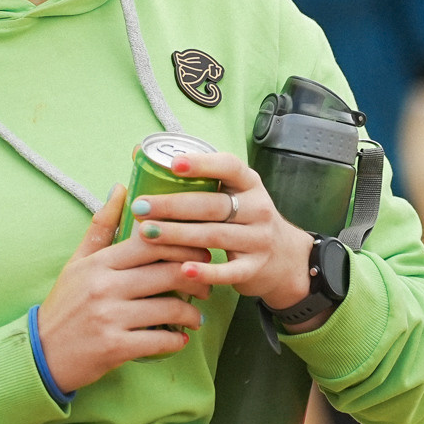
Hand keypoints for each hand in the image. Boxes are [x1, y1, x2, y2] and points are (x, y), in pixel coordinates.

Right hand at [35, 185, 211, 392]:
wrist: (41, 354)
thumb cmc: (64, 306)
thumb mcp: (77, 263)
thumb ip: (101, 227)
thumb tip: (120, 188)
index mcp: (98, 263)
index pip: (151, 242)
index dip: (183, 244)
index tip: (198, 252)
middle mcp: (104, 286)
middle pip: (168, 272)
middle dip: (197, 278)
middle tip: (205, 285)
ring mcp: (109, 317)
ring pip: (170, 308)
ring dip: (191, 314)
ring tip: (195, 317)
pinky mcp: (115, 347)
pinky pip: (160, 341)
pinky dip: (176, 340)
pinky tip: (179, 338)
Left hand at [125, 149, 317, 312]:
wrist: (284, 259)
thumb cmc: (243, 219)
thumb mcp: (231, 194)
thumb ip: (196, 179)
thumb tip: (139, 152)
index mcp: (249, 184)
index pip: (229, 167)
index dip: (202, 164)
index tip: (173, 164)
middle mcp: (258, 208)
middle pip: (213, 205)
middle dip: (173, 205)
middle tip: (141, 206)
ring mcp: (258, 239)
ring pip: (215, 235)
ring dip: (178, 235)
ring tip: (146, 233)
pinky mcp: (255, 268)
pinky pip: (228, 271)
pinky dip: (206, 271)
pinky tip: (183, 270)